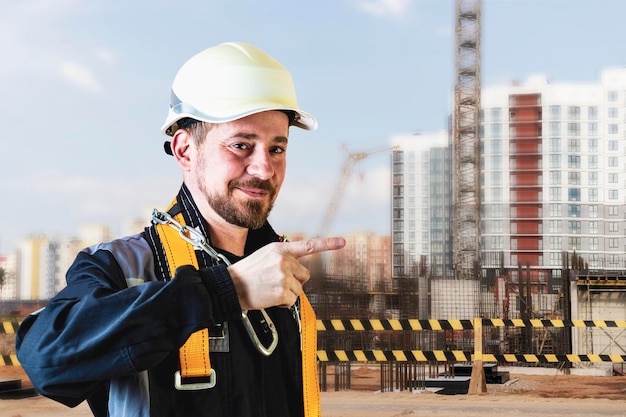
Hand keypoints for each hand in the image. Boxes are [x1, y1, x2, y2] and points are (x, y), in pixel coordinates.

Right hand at [227, 237, 345, 309]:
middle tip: (275, 283)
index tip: (343, 242)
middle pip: (304, 275)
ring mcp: (284, 275)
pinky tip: (269, 298)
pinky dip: (282, 303)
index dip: (328, 244)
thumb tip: (301, 271)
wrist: (230, 286)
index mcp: (280, 249)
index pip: (308, 246)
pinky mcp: (283, 291)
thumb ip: (283, 258)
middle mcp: (284, 260)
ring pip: (298, 289)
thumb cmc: (247, 273)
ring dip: (287, 293)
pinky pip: (292, 301)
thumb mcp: (265, 256)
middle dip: (294, 281)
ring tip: (269, 290)